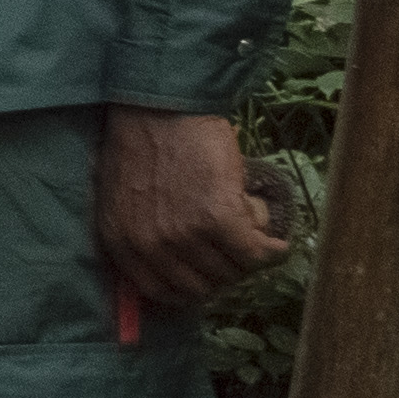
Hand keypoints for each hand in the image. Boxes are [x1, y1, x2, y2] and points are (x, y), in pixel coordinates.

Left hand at [95, 106, 290, 322]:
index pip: (159, 293)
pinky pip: (255, 253)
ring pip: (231, 272)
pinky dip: (272, 251)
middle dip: (223, 272)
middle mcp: (150, 245)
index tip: (207, 277)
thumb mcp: (122, 195)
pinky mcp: (219, 218)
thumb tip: (174, 263)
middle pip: (202, 286)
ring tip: (252, 235)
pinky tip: (277, 244)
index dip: (191, 287)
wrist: (162, 104)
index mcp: (121, 241)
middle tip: (236, 251)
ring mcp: (184, 234)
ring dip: (247, 258)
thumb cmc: (145, 142)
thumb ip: (138, 231)